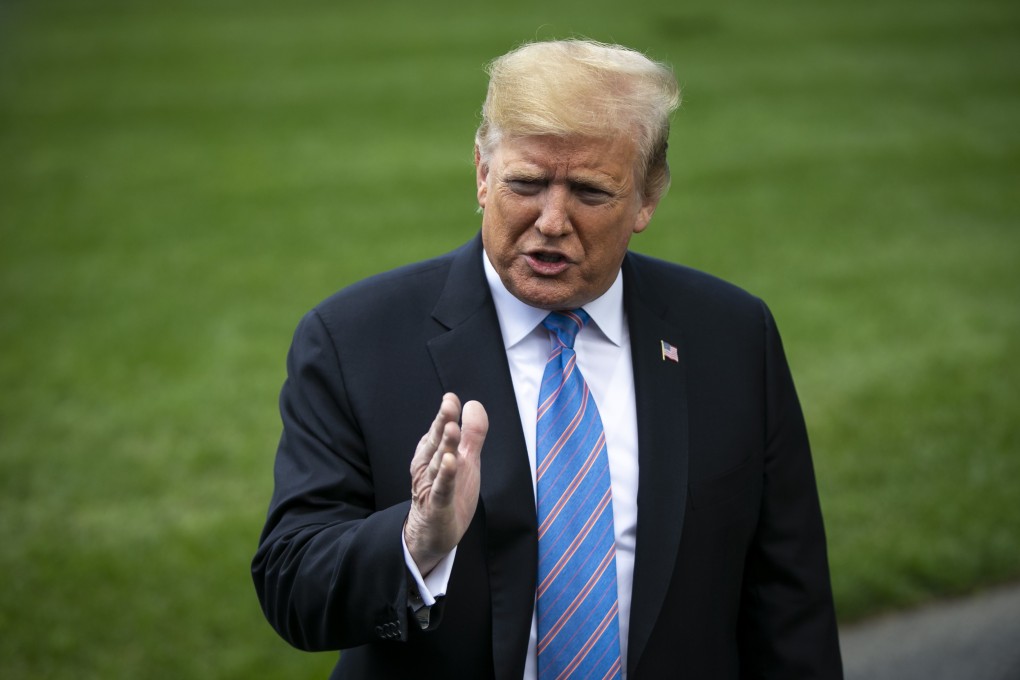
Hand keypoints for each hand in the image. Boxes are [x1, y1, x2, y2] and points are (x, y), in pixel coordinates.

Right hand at [404, 393, 487, 575]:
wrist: (433, 533)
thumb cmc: (449, 492)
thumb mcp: (465, 460)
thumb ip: (472, 434)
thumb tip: (474, 404)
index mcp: (434, 453)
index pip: (439, 430)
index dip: (445, 415)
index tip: (451, 398)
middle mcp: (429, 467)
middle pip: (436, 442)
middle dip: (442, 424)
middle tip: (449, 405)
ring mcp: (431, 486)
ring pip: (438, 463)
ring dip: (444, 446)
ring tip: (451, 428)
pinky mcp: (437, 506)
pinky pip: (441, 489)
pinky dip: (445, 476)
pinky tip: (451, 462)